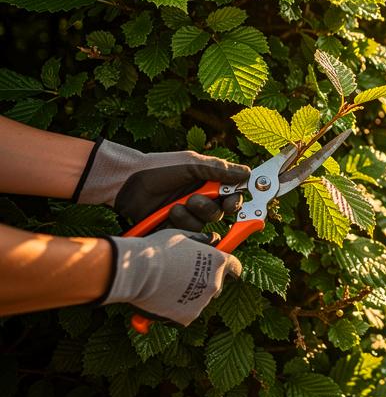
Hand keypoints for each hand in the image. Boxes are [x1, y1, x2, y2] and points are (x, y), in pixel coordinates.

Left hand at [76, 140, 249, 229]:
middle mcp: (202, 198)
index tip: (231, 202)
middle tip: (196, 200)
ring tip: (176, 205)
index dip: (235, 201)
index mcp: (209, 182)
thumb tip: (248, 173)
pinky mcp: (175, 226)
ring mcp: (188, 213)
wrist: (128, 182)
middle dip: (209, 207)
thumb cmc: (160, 168)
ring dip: (192, 214)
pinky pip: (188, 232)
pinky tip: (170, 213)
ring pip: (204, 223)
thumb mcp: (192, 164)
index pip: (233, 195)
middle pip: (221, 212)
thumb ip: (220, 170)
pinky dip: (180, 223)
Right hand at [102, 229, 241, 325]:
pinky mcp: (187, 317)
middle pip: (216, 286)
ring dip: (189, 297)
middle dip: (205, 283)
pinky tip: (161, 299)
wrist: (135, 270)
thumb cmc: (157, 249)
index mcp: (218, 261)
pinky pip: (185, 314)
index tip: (226, 270)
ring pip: (199, 301)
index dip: (230, 268)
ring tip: (167, 287)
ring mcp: (202, 302)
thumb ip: (200, 240)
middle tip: (183, 277)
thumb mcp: (181, 236)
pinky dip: (176, 310)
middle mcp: (215, 283)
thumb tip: (212, 239)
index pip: (235, 267)